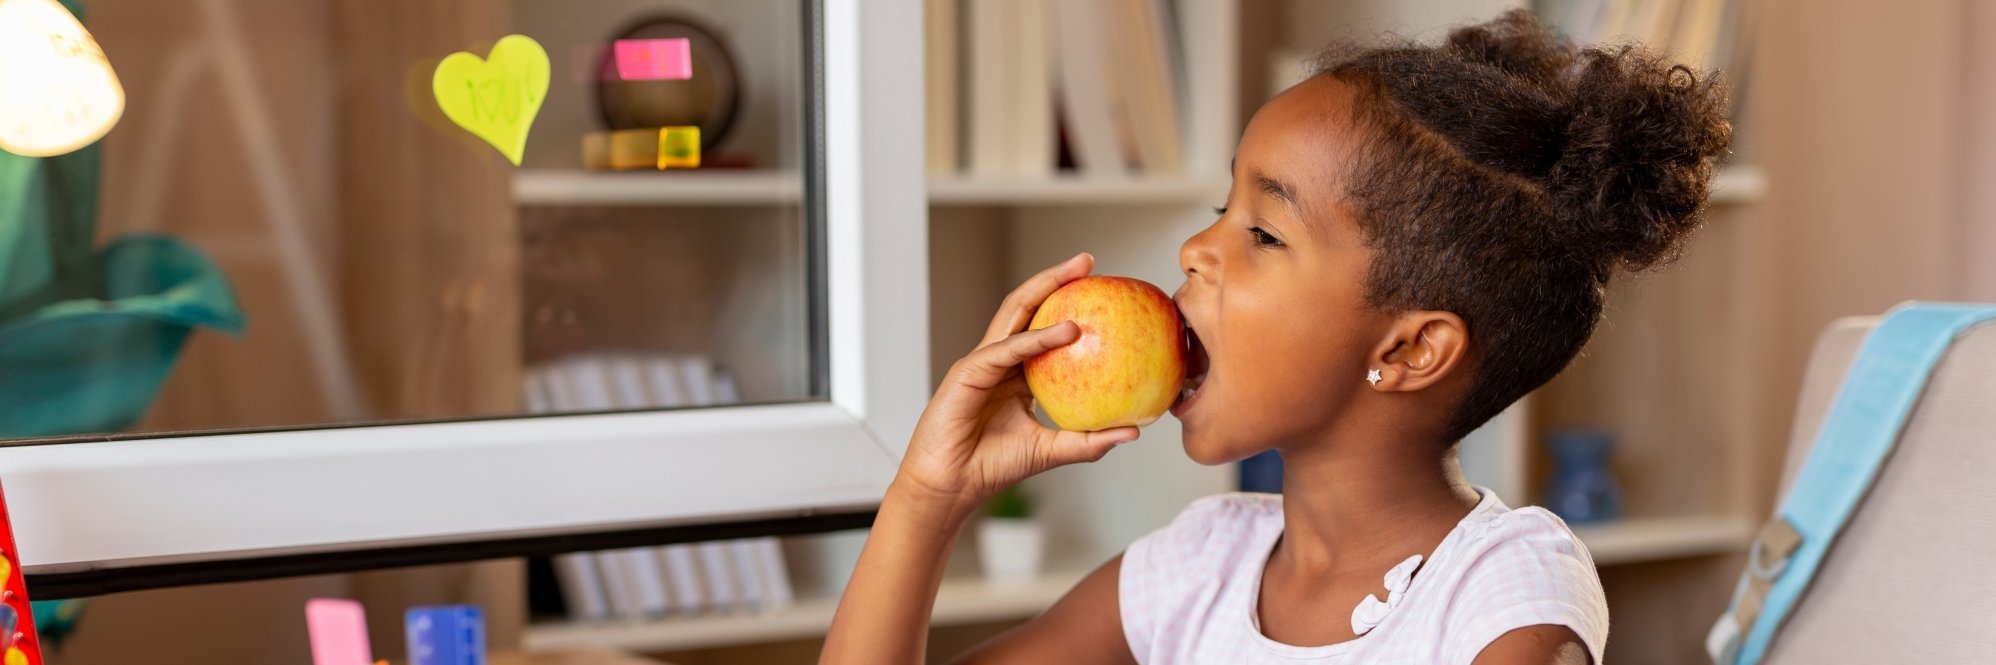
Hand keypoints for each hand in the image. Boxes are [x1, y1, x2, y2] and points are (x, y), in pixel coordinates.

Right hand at [893, 253, 1141, 515]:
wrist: (952, 486)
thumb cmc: (993, 466)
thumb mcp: (1052, 450)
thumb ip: (1089, 440)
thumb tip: (1135, 431)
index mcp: (1015, 372)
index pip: (1042, 325)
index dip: (1067, 303)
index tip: (1102, 290)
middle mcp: (999, 358)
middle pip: (1027, 307)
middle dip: (1056, 279)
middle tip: (1088, 261)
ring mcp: (982, 361)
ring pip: (1014, 314)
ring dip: (1045, 288)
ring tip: (1076, 273)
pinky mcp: (968, 372)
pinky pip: (1007, 349)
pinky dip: (1036, 338)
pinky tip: (1065, 330)